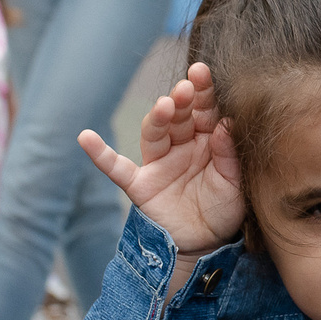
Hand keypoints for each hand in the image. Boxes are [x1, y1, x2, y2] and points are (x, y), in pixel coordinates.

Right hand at [78, 61, 244, 255]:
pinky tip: (85, 137)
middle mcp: (181, 146)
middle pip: (178, 116)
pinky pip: (116, 168)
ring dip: (156, 118)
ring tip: (164, 106)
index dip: (203, 91)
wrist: (206, 246)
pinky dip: (100, 153)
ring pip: (154, 134)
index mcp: (207, 140)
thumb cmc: (223, 211)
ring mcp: (159, 163)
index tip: (201, 73)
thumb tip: (226, 123)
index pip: (204, 110)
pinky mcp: (140, 184)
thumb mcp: (234, 184)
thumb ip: (229, 155)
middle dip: (181, 100)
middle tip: (186, 88)